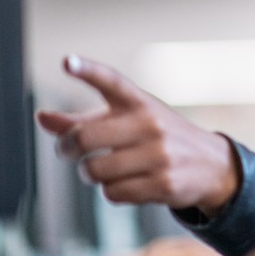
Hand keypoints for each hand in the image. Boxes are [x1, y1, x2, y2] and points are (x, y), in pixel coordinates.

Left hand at [35, 54, 241, 214]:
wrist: (212, 164)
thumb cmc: (158, 138)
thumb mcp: (128, 121)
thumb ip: (83, 120)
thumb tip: (42, 118)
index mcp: (140, 102)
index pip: (112, 81)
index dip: (88, 71)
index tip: (66, 62)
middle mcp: (150, 123)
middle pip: (85, 138)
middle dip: (67, 150)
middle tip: (69, 152)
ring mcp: (159, 154)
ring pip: (95, 171)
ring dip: (92, 175)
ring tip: (108, 169)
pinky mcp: (163, 183)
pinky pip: (113, 194)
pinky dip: (113, 192)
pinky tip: (131, 183)